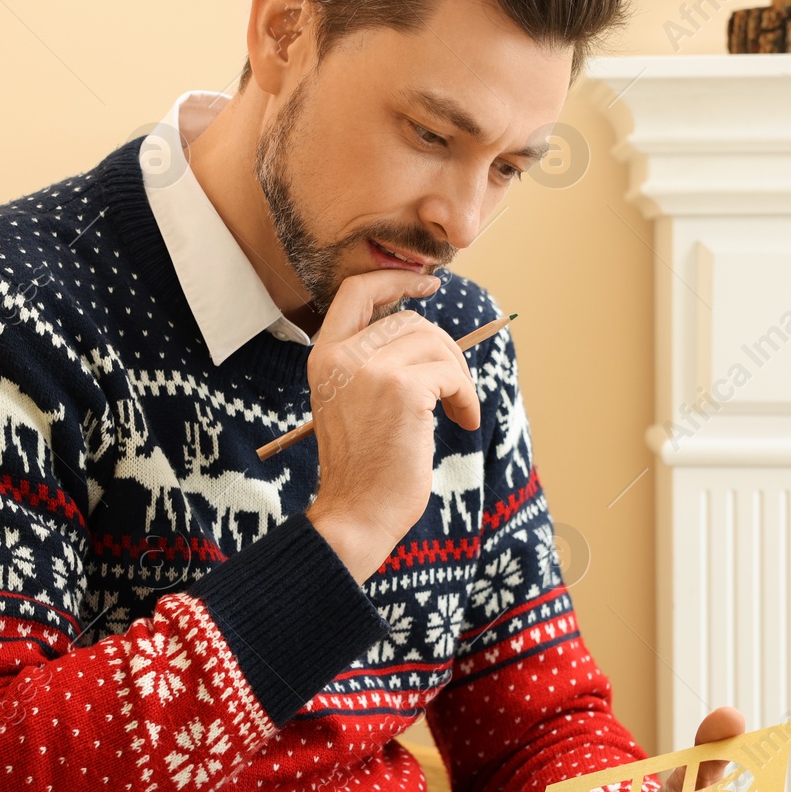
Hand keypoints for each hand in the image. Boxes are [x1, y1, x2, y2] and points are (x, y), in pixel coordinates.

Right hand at [303, 268, 479, 581]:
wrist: (356, 513)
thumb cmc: (362, 467)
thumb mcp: (352, 402)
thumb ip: (371, 363)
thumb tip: (424, 333)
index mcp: (324, 356)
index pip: (356, 291)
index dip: (396, 278)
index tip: (428, 284)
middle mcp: (342, 355)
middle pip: (410, 320)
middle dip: (444, 350)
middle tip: (454, 389)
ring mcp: (371, 369)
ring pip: (435, 344)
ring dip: (458, 377)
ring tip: (460, 410)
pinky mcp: (403, 389)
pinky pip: (450, 373)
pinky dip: (466, 396)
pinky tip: (463, 421)